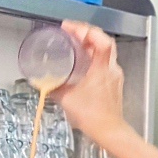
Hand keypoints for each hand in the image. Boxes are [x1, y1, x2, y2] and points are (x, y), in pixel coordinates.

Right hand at [54, 20, 128, 145]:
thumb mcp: (67, 100)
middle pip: (103, 41)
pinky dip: (94, 55)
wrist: (109, 130)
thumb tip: (43, 82)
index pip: (99, 39)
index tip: (70, 27)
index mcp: (101, 69)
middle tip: (72, 31)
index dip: (85, 29)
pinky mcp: (113, 82)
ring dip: (91, 43)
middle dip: (87, 32)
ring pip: (105, 50)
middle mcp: (111, 69)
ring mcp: (114, 75)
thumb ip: (54, 88)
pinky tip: (85, 61)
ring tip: (77, 42)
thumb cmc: (94, 117)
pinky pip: (105, 61)